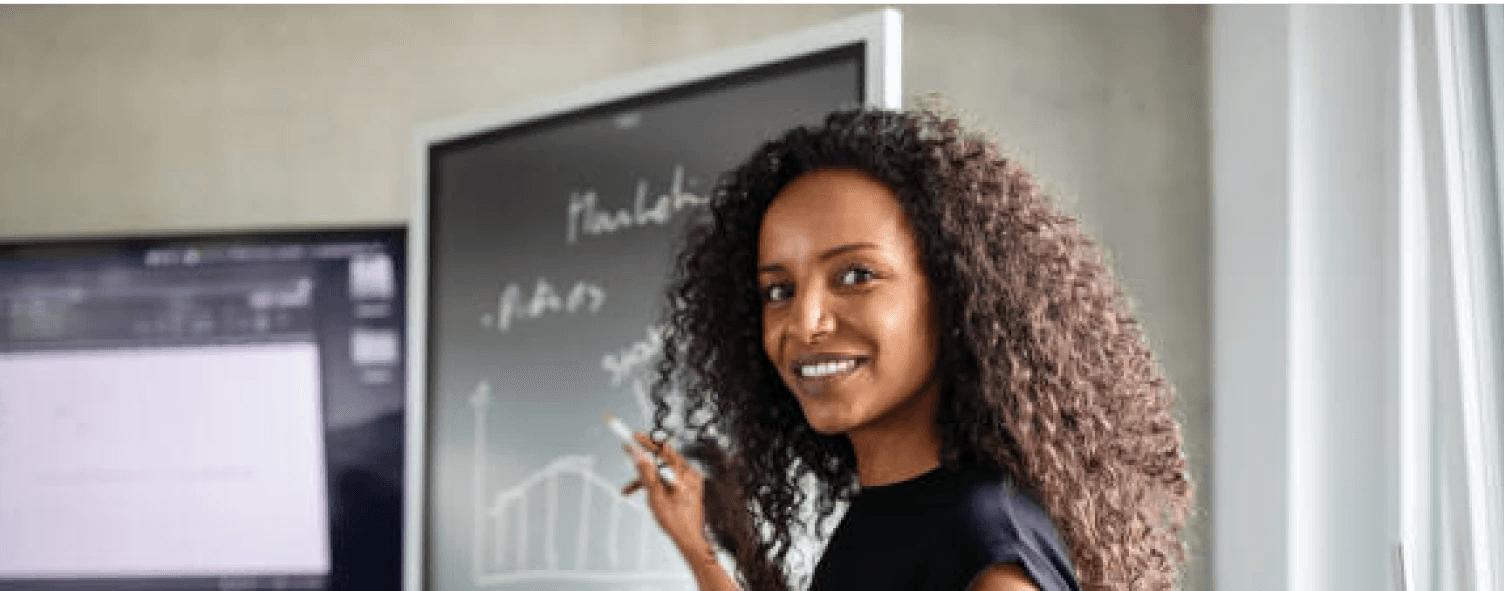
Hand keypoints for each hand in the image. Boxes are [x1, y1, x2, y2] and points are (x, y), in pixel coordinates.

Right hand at [620, 433, 710, 557]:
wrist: (689, 538)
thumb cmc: (674, 520)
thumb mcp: (655, 495)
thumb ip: (647, 473)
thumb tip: (639, 454)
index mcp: (683, 474)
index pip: (662, 450)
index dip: (646, 442)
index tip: (633, 436)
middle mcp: (690, 474)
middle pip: (664, 458)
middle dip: (644, 460)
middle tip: (629, 453)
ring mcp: (691, 481)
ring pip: (664, 470)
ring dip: (646, 477)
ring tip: (627, 490)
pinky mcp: (689, 488)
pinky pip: (670, 479)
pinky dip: (657, 483)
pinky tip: (644, 494)